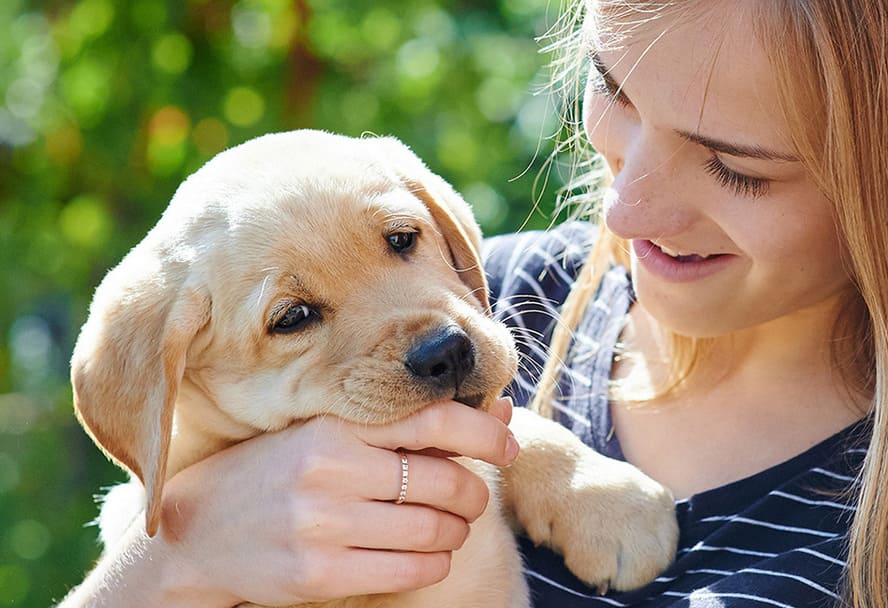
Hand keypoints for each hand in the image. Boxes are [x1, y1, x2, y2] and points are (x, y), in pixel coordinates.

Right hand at [61, 398, 517, 607]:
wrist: (197, 531)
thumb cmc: (278, 470)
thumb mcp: (331, 433)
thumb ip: (407, 424)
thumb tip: (500, 410)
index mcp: (333, 424)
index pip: (432, 418)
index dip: (484, 431)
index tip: (506, 445)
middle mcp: (328, 469)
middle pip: (444, 480)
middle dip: (474, 491)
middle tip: (472, 496)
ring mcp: (320, 524)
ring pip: (434, 530)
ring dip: (457, 531)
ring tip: (450, 527)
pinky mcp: (317, 574)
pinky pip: (411, 571)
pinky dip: (435, 564)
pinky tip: (428, 556)